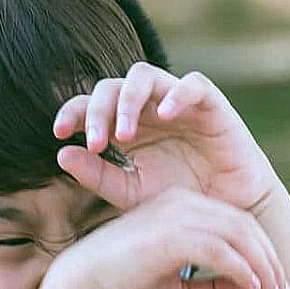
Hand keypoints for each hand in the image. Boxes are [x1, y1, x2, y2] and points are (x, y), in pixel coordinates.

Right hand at [42, 187, 289, 288]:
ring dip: (263, 270)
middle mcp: (179, 203)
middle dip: (271, 264)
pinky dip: (242, 270)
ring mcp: (174, 214)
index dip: (263, 256)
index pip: (236, 225)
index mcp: (179, 208)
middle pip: (244, 226)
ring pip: (238, 235)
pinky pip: (220, 250)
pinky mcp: (169, 234)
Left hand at [53, 64, 284, 215]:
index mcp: (125, 126)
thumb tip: (61, 154)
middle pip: (111, 87)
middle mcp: (147, 108)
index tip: (59, 133)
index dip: (72, 112)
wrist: (229, 212)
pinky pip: (192, 84)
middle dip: (97, 111)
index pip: (90, 104)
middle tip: (95, 142)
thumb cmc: (181, 200)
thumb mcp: (132, 194)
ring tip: (125, 133)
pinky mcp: (210, 104)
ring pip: (144, 75)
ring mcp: (177, 102)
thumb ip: (98, 176)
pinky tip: (165, 115)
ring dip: (129, 100)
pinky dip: (177, 94)